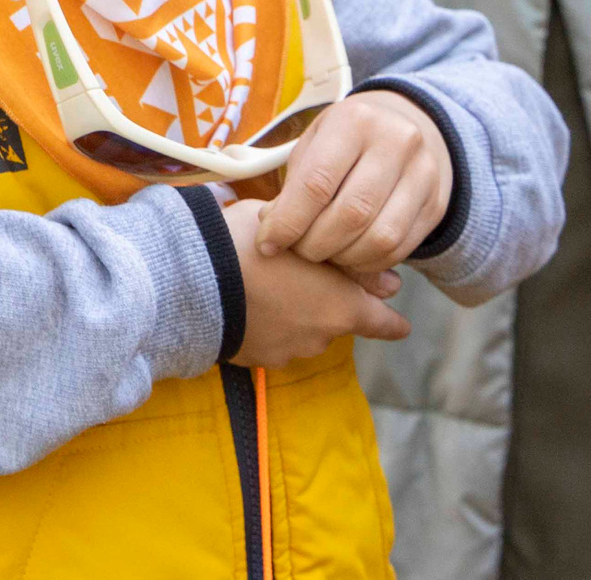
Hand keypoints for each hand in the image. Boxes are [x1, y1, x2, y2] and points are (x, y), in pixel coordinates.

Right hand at [224, 198, 410, 368]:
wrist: (191, 281)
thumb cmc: (248, 245)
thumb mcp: (298, 231)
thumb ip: (343, 254)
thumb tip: (382, 279)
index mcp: (341, 307)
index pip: (384, 323)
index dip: (392, 320)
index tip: (399, 322)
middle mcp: (322, 336)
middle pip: (336, 320)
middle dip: (324, 302)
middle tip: (300, 274)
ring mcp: (288, 352)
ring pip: (301, 330)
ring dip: (292, 313)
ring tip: (263, 284)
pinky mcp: (256, 359)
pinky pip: (270, 340)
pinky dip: (265, 325)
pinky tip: (245, 302)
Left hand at [254, 91, 453, 275]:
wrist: (404, 126)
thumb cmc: (344, 139)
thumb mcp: (314, 143)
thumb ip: (294, 183)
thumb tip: (272, 227)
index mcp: (355, 120)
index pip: (317, 183)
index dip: (288, 221)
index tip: (267, 243)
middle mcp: (396, 143)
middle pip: (351, 213)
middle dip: (315, 244)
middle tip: (296, 251)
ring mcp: (424, 174)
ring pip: (380, 237)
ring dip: (343, 258)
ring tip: (322, 254)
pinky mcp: (436, 205)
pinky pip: (400, 248)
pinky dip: (368, 262)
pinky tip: (349, 256)